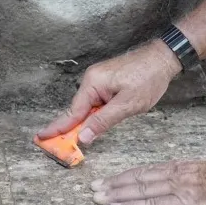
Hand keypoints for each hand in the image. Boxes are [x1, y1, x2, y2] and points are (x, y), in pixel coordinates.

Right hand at [36, 40, 180, 143]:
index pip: (73, 111)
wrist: (163, 58)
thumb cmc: (148, 77)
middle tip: (56, 146)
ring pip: (88, 107)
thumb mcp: (127, 105)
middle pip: (78, 109)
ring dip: (85, 122)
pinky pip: (96, 101)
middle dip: (69, 128)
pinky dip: (93, 114)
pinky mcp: (107, 81)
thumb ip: (103, 121)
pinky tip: (93, 125)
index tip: (42, 137)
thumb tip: (83, 136)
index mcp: (93, 82)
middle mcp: (92, 79)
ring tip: (73, 140)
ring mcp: (99, 79)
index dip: (58, 128)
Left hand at [91, 160, 205, 204]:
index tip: (109, 181)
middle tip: (94, 189)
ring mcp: (180, 190)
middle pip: (140, 179)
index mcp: (183, 170)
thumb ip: (193, 182)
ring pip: (142, 190)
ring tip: (99, 198)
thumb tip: (180, 187)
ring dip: (118, 195)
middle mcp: (177, 177)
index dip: (127, 177)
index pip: (148, 173)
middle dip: (116, 185)